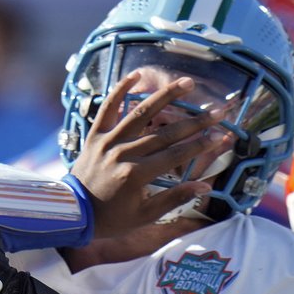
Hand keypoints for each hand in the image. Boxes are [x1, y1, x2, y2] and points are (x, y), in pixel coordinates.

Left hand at [69, 71, 232, 236]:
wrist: (72, 213)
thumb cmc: (111, 219)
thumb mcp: (144, 216)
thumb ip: (174, 198)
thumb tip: (204, 187)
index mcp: (137, 175)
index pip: (177, 155)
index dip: (202, 145)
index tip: (221, 135)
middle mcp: (124, 154)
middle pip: (166, 133)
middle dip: (196, 122)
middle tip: (217, 111)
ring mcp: (108, 141)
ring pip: (142, 113)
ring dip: (166, 96)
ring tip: (188, 82)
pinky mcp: (95, 135)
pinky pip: (108, 108)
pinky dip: (120, 90)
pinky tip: (136, 74)